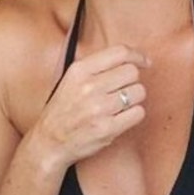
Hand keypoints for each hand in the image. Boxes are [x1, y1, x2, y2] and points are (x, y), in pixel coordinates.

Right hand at [32, 44, 149, 169]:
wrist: (49, 142)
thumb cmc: (62, 112)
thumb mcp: (70, 81)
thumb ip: (96, 68)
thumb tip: (131, 59)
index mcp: (79, 71)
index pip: (119, 52)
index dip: (137, 56)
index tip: (144, 62)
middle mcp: (89, 87)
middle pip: (132, 72)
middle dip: (132, 81)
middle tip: (122, 90)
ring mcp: (99, 108)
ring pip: (139, 92)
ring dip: (133, 99)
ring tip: (118, 106)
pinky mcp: (108, 128)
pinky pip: (138, 113)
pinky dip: (133, 115)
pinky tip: (119, 118)